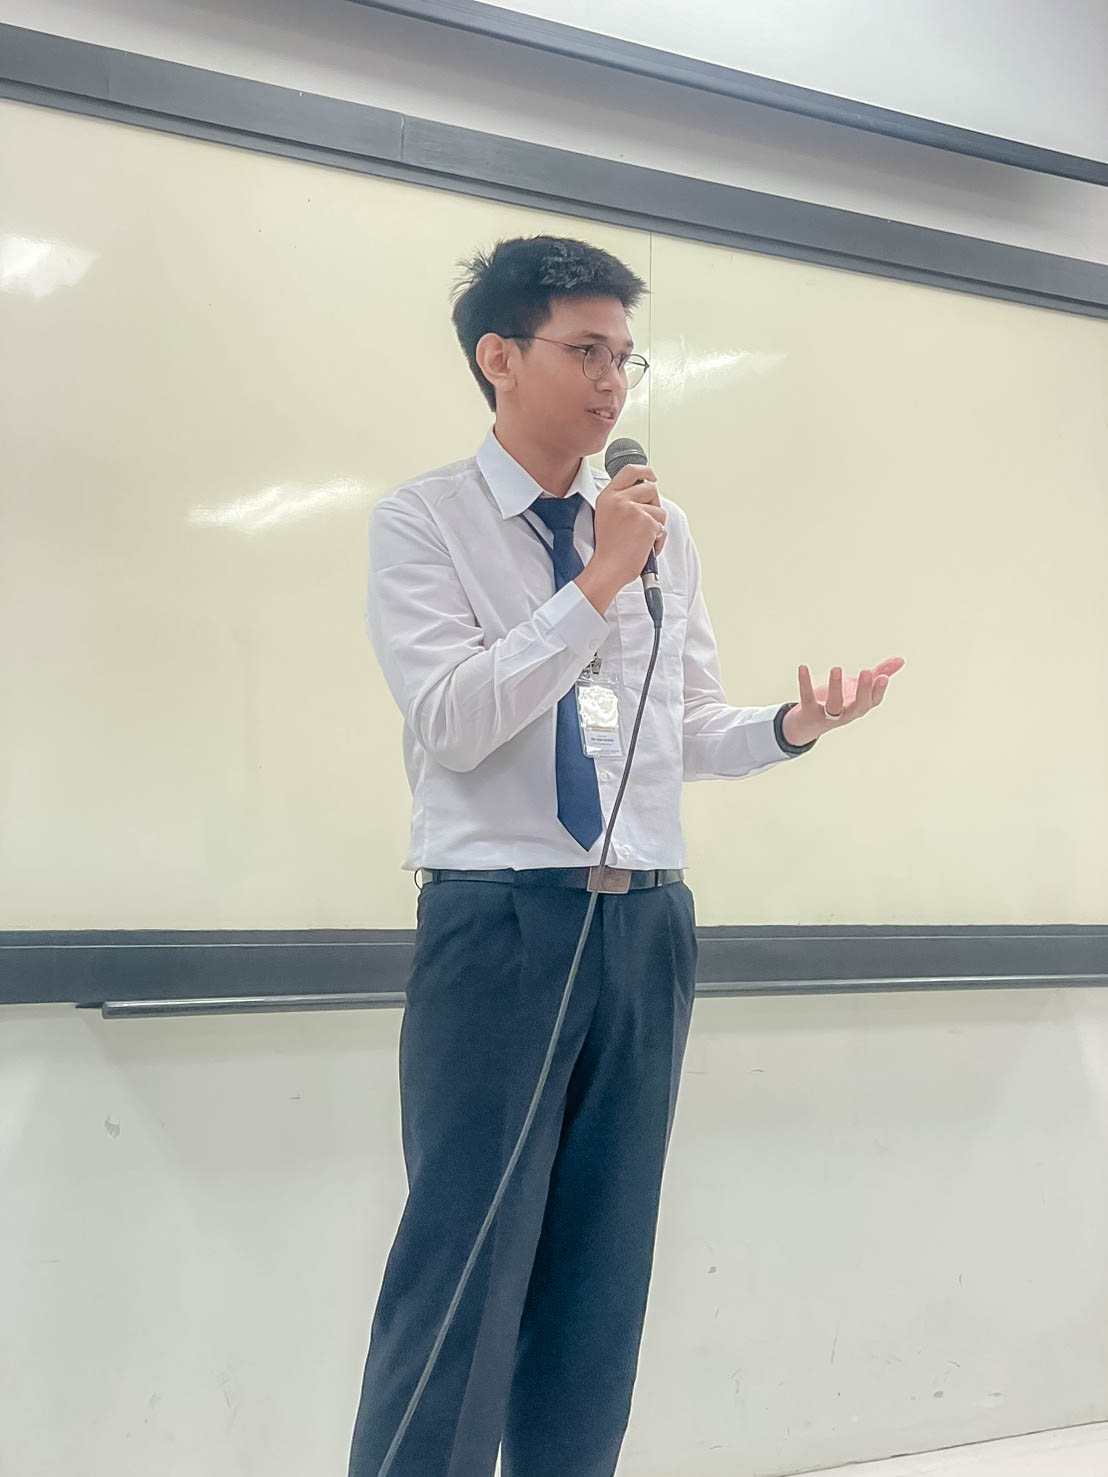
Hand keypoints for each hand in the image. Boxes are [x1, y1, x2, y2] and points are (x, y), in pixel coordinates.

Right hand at [591, 463, 667, 585]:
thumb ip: (622, 501)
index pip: (630, 471)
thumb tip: (644, 493)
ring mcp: (633, 509)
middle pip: (651, 488)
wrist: (608, 568)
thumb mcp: (607, 516)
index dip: (645, 471)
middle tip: (645, 522)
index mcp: (608, 496)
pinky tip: (645, 547)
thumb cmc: (608, 549)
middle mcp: (619, 499)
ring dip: (656, 525)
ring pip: (659, 510)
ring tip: (642, 538)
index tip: (651, 476)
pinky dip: (658, 539)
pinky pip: (662, 527)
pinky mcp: (646, 522)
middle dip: (654, 505)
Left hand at [782, 657, 905, 745]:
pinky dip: (805, 683)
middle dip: (864, 690)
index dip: (878, 691)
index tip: (883, 677)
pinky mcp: (808, 712)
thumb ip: (879, 673)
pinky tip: (803, 667)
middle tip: (866, 672)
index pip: (873, 701)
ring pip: (834, 705)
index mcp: (859, 707)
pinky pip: (807, 697)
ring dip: (835, 687)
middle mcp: (846, 713)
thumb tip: (901, 660)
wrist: (809, 723)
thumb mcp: (859, 687)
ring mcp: (827, 715)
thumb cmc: (839, 701)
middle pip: (858, 706)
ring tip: (836, 668)